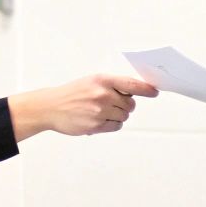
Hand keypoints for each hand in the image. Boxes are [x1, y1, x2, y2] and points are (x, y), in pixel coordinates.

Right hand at [8, 74, 158, 139]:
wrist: (51, 107)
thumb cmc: (72, 94)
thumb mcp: (91, 82)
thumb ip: (112, 85)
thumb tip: (134, 93)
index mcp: (102, 80)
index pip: (131, 84)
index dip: (146, 90)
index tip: (154, 92)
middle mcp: (102, 94)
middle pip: (130, 105)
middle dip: (125, 106)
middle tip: (111, 105)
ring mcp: (99, 111)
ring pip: (124, 117)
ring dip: (117, 116)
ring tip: (100, 112)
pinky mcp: (96, 125)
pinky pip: (116, 126)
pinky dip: (112, 125)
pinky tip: (100, 120)